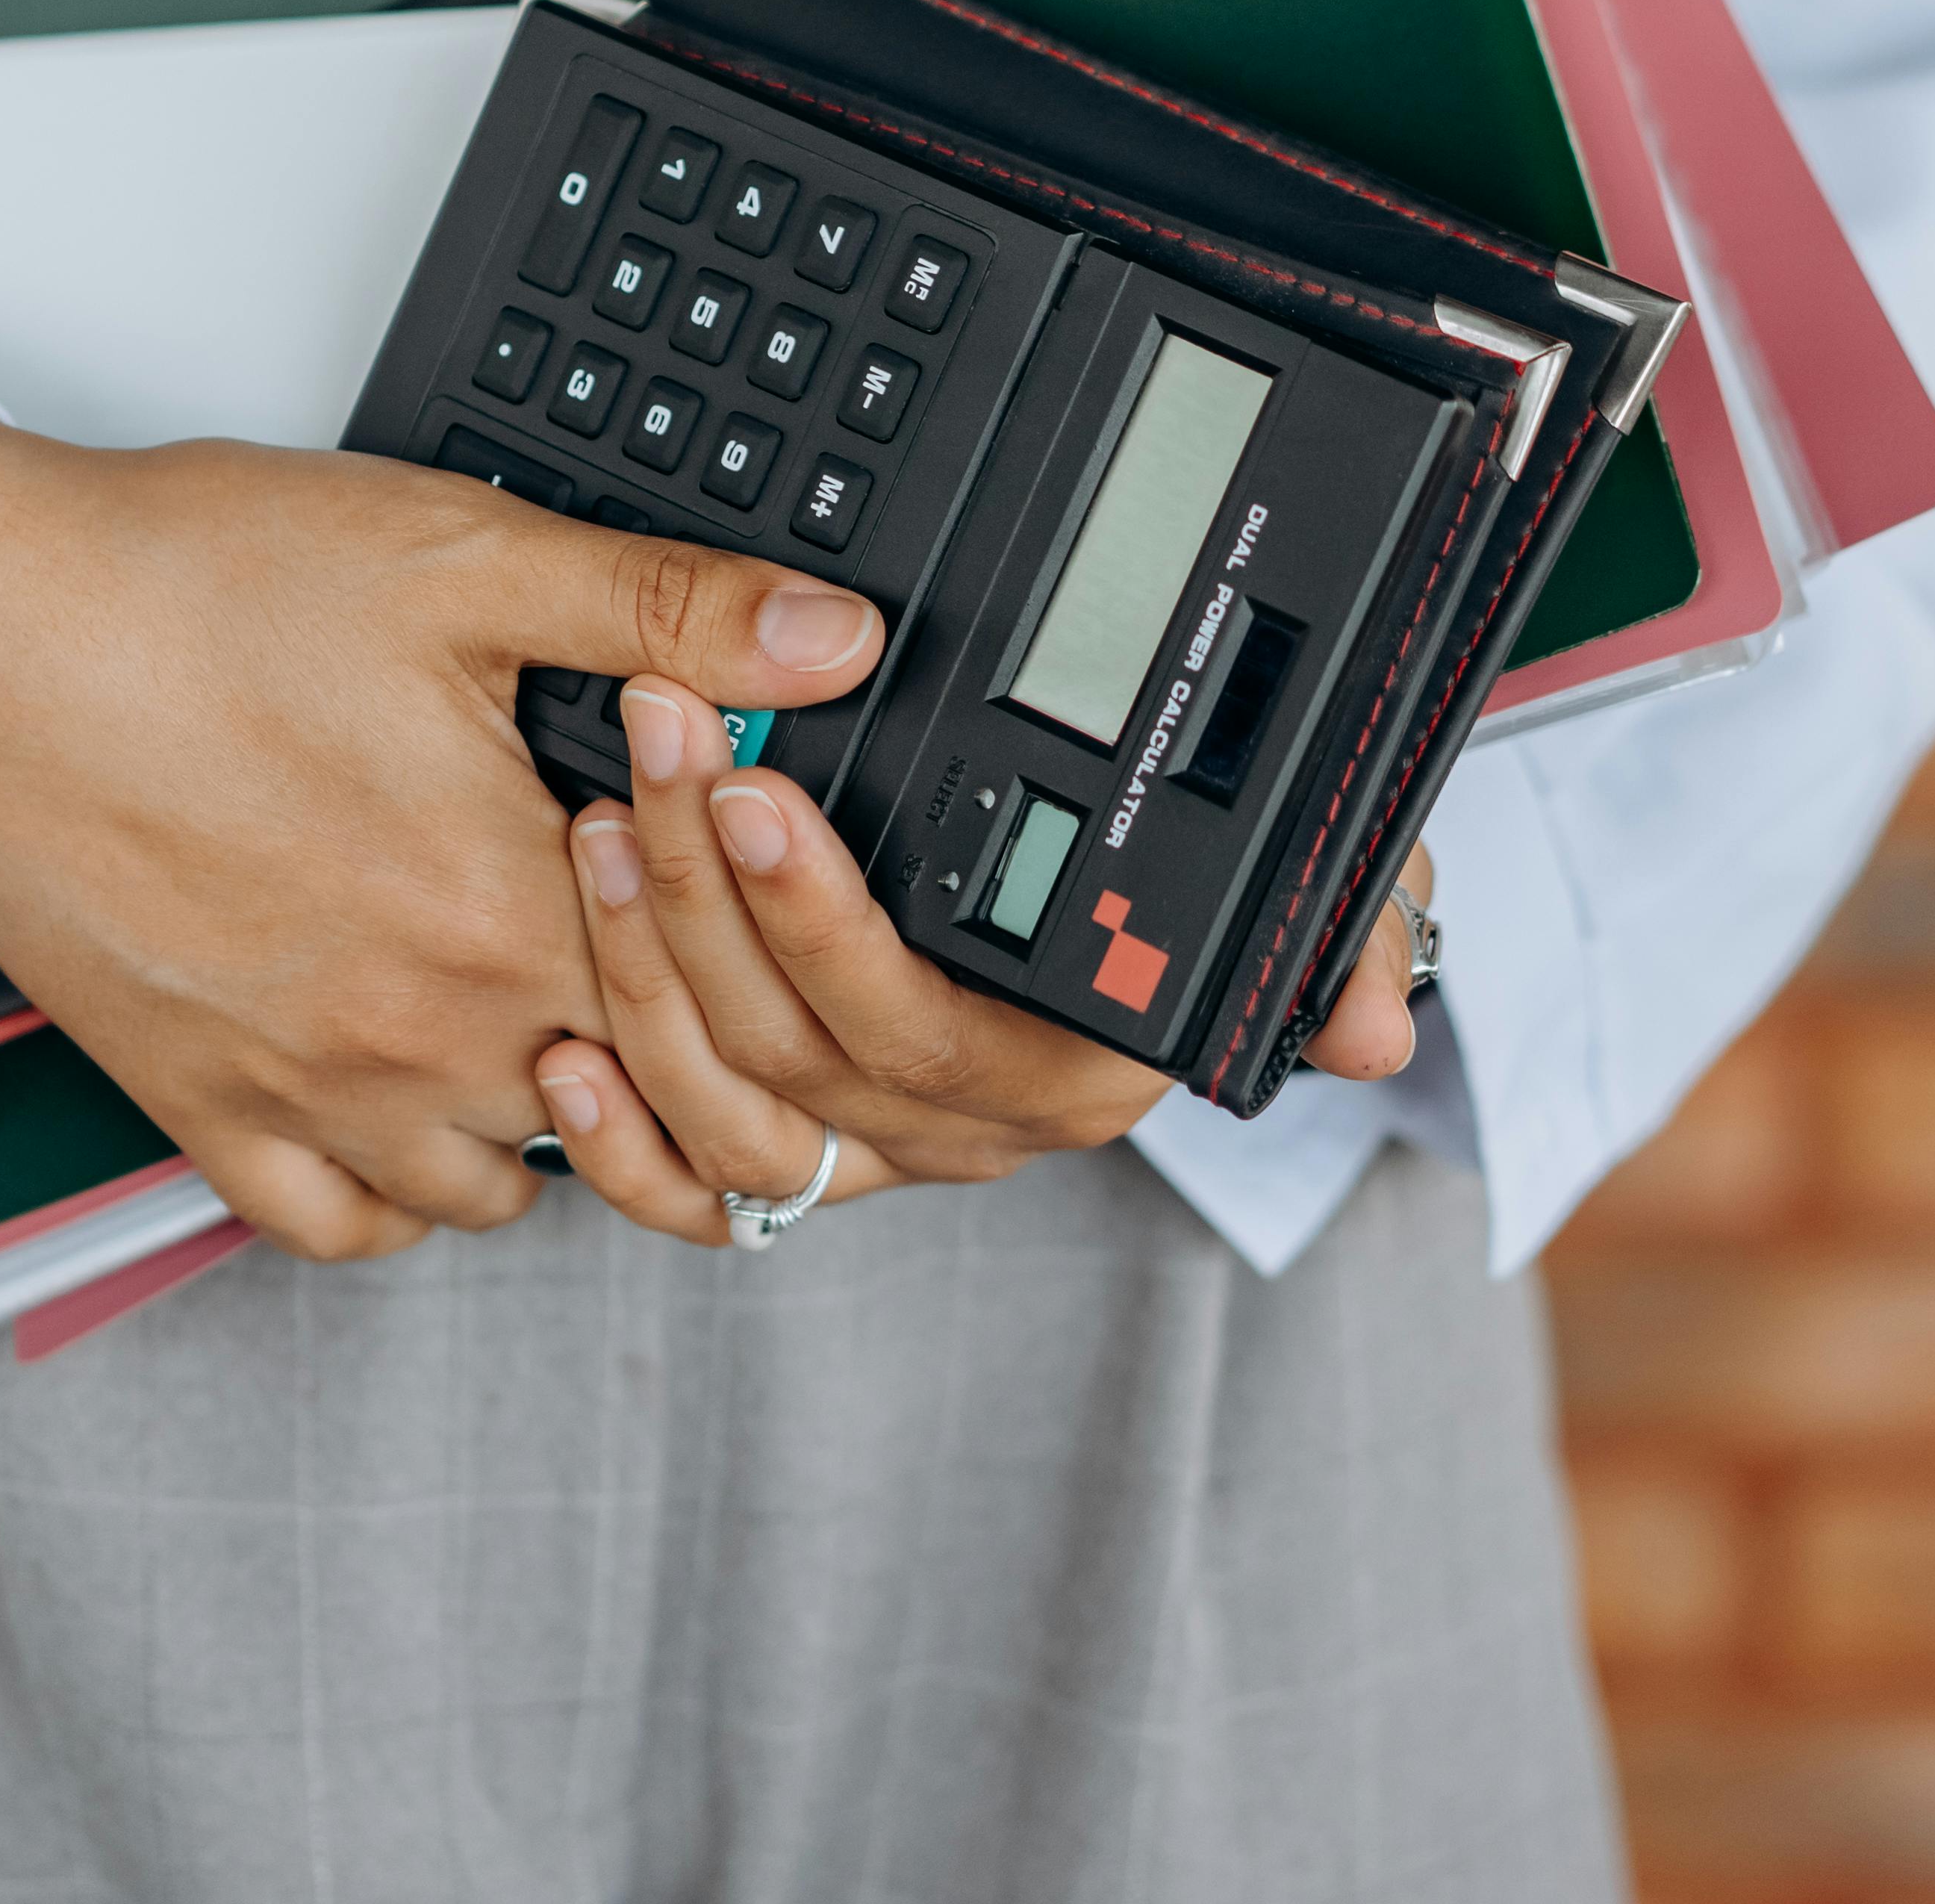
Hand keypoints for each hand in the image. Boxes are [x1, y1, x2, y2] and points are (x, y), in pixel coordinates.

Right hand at [0, 408, 888, 1260]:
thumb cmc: (190, 583)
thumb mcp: (463, 554)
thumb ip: (667, 608)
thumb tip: (837, 640)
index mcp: (511, 901)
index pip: (711, 996)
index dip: (737, 938)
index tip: (721, 874)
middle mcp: (424, 1029)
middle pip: (622, 1103)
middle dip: (653, 1033)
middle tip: (639, 944)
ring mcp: (311, 1089)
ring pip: (499, 1186)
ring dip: (540, 1114)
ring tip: (529, 1002)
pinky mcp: (201, 1108)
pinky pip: (341, 1230)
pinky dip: (396, 1190)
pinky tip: (410, 1096)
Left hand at [527, 668, 1427, 1245]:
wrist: (1157, 909)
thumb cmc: (1203, 881)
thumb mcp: (1300, 881)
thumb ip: (1347, 936)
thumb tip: (1374, 1026)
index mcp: (1076, 1070)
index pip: (927, 1025)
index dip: (823, 923)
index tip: (759, 794)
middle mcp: (969, 1127)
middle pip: (801, 1046)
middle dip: (704, 892)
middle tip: (655, 742)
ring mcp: (876, 1149)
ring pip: (732, 1107)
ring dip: (643, 972)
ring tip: (598, 826)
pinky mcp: (797, 1153)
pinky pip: (696, 1193)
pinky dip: (618, 1140)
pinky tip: (560, 1048)